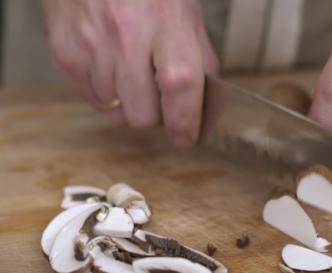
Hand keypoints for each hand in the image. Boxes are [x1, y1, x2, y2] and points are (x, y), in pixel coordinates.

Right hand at [42, 0, 217, 147]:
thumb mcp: (187, 17)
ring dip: (130, 104)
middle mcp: (126, 35)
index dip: (185, 120)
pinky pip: (91, 100)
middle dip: (156, 116)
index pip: (180, 85)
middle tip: (159, 97)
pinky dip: (106, 94)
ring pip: (116, 112)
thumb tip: (208, 113)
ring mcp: (91, 45)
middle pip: (142, 114)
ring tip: (133, 72)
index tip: (187, 137)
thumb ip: (202, 63)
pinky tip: (112, 68)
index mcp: (166, 22)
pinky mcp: (65, 52)